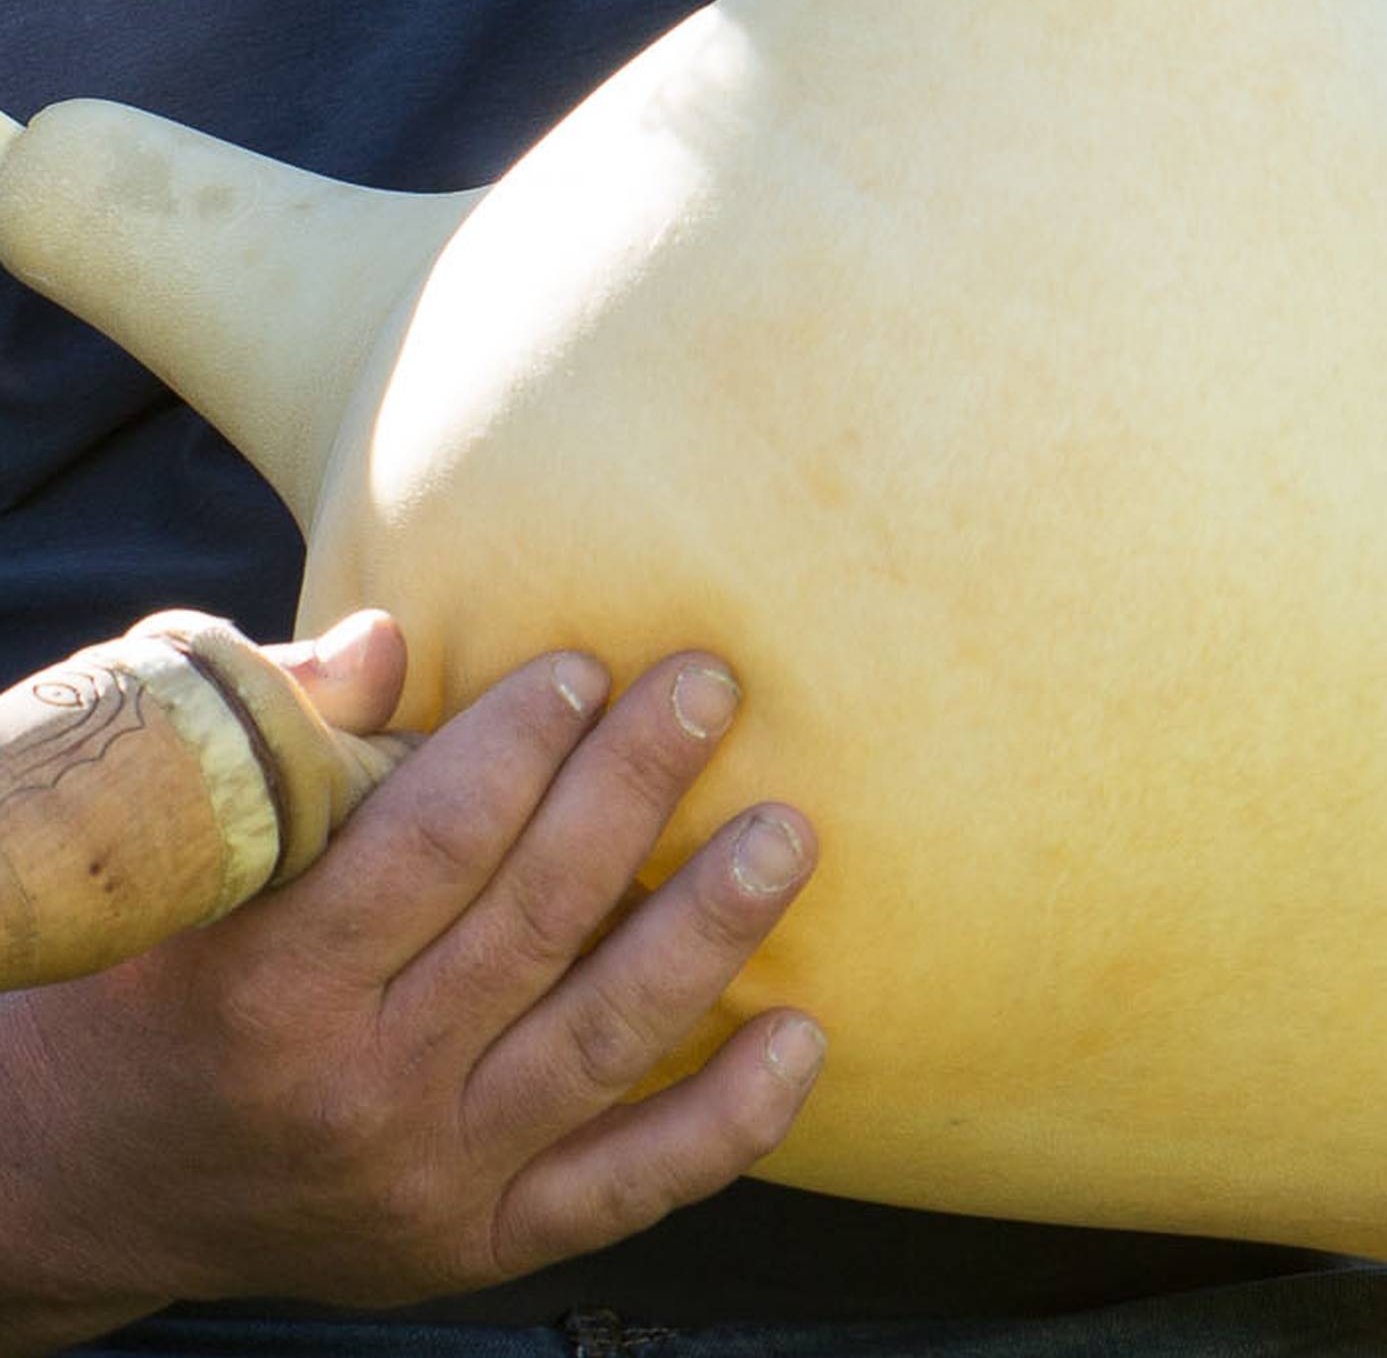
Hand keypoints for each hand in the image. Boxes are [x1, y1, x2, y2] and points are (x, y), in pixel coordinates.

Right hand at [0, 629, 819, 1344]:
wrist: (92, 1177)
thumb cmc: (144, 970)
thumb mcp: (181, 846)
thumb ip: (284, 735)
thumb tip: (392, 635)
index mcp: (272, 984)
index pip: (427, 846)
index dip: (517, 744)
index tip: (583, 665)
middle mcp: (357, 1091)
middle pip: (533, 922)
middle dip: (633, 791)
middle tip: (711, 688)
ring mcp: (427, 1180)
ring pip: (600, 1042)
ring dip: (706, 932)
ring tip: (786, 834)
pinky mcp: (477, 1245)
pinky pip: (625, 1187)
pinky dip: (725, 1123)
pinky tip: (800, 1039)